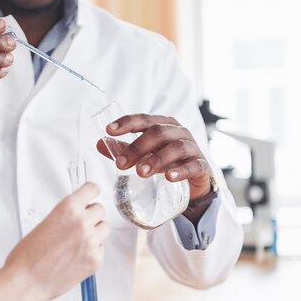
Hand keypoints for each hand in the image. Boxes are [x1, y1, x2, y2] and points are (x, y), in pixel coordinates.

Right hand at [4, 182, 109, 300]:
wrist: (26, 281)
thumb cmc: (28, 256)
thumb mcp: (45, 223)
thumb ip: (66, 216)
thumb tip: (78, 214)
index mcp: (68, 209)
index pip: (92, 189)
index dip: (91, 193)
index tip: (91, 196)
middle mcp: (82, 222)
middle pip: (100, 210)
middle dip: (92, 216)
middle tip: (81, 225)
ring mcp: (91, 242)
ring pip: (105, 228)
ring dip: (96, 232)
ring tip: (78, 242)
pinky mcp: (96, 260)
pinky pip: (102, 249)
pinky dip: (93, 252)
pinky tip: (77, 256)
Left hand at [96, 114, 211, 199]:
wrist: (194, 180)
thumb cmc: (168, 161)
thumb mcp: (145, 154)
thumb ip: (125, 149)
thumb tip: (100, 144)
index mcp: (163, 125)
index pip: (144, 120)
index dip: (127, 123)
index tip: (109, 130)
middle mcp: (179, 132)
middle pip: (158, 133)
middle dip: (137, 147)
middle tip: (121, 164)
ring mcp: (192, 148)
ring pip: (175, 147)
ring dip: (156, 159)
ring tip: (140, 172)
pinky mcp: (201, 165)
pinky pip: (193, 165)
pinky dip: (181, 170)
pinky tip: (169, 177)